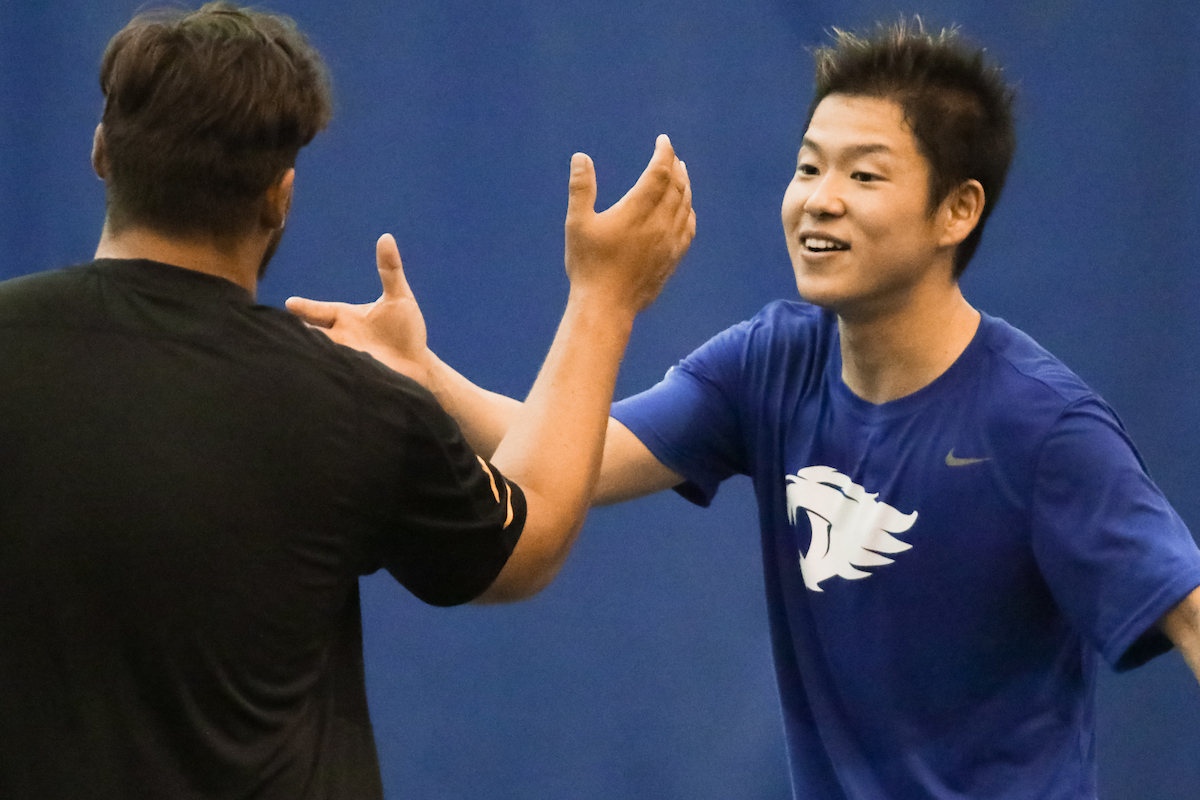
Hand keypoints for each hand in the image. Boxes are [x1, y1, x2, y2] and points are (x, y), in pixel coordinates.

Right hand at [285, 234, 434, 384]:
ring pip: (318, 354)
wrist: (418, 365)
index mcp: (346, 317)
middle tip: (272, 331)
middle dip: (294, 333)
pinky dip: (322, 374)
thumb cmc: (407, 331)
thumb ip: (390, 270)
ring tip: (284, 353)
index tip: (288, 303)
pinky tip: (309, 377)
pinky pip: (332, 374)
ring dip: (306, 353)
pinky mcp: (352, 375)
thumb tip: (386, 237)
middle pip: (311, 334)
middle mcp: (340, 337)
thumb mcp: (399, 297)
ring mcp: (345, 357)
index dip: (304, 308)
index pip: (319, 311)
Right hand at [564, 134, 694, 313]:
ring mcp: (669, 243)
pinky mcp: (672, 259)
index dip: (664, 154)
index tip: (663, 141)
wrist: (606, 306)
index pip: (659, 173)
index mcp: (636, 211)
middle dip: (675, 167)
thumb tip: (581, 157)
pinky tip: (686, 209)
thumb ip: (581, 188)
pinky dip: (689, 212)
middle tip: (671, 155)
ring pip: (685, 206)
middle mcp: (658, 224)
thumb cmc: (588, 265)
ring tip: (681, 174)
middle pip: (677, 186)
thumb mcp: (577, 223)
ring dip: (685, 186)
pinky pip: (688, 229)